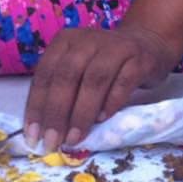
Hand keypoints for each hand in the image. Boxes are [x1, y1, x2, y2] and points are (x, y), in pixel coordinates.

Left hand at [23, 25, 179, 150]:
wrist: (149, 44)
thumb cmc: (106, 64)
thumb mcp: (79, 67)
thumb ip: (63, 90)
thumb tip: (45, 129)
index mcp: (66, 40)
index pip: (45, 74)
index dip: (37, 106)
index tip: (33, 136)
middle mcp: (89, 40)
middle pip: (67, 77)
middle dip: (57, 113)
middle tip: (54, 142)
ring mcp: (117, 47)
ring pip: (94, 81)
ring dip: (82, 113)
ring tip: (75, 138)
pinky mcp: (140, 59)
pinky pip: (123, 83)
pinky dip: (110, 103)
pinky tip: (102, 119)